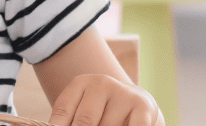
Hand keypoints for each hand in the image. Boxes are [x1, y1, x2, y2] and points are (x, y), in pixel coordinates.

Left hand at [48, 73, 163, 125]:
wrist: (136, 101)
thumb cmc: (101, 111)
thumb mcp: (82, 109)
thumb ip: (70, 119)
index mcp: (80, 83)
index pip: (63, 111)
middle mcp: (101, 84)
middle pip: (84, 121)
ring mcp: (123, 94)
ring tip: (104, 125)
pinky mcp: (142, 107)